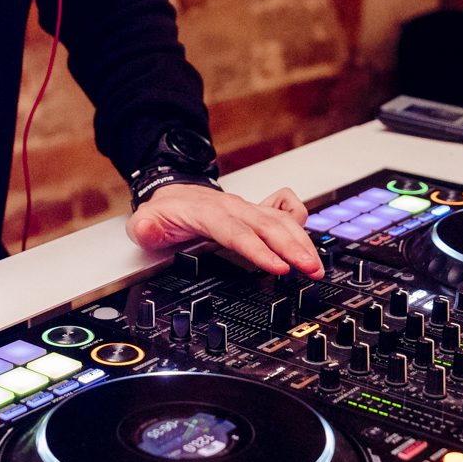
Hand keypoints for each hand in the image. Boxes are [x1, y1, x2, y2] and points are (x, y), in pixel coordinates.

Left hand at [125, 184, 322, 277]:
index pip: (239, 234)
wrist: (175, 191)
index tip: (279, 268)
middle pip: (270, 227)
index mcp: (210, 214)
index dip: (260, 251)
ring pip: (283, 220)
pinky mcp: (259, 212)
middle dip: (294, 248)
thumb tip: (147, 229)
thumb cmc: (167, 211)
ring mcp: (250, 209)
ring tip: (316, 265)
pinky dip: (299, 221)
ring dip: (302, 241)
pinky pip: (286, 209)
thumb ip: (146, 228)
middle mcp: (236, 209)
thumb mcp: (146, 222)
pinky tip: (305, 239)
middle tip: (312, 270)